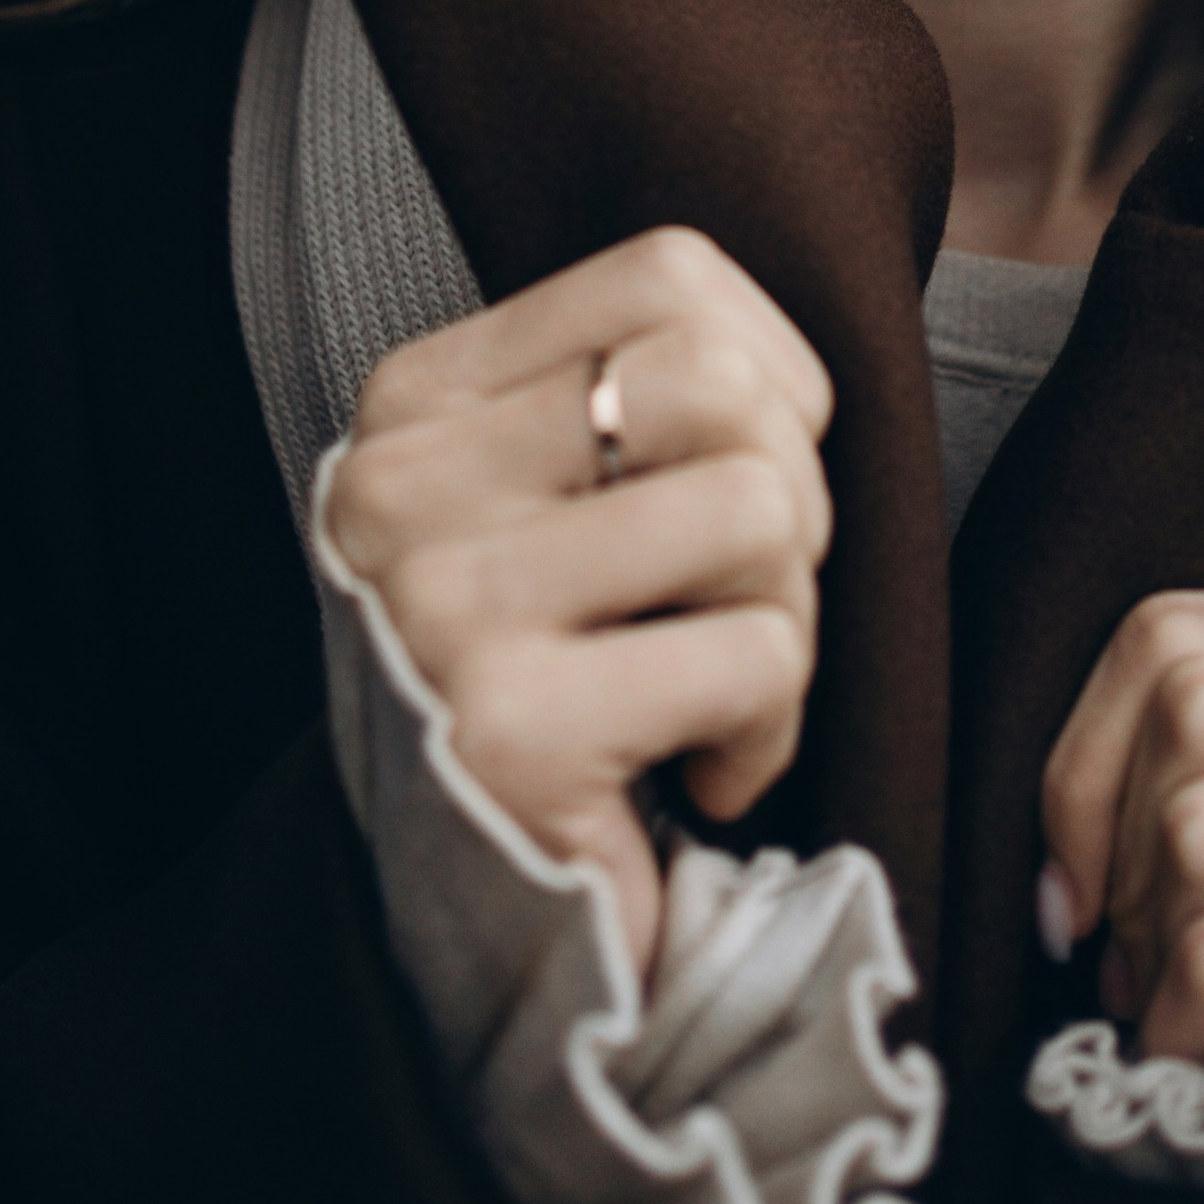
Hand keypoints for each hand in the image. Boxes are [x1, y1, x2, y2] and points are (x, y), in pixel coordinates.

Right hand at [324, 227, 833, 972]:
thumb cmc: (548, 686)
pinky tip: (702, 776)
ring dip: (786, 622)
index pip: (669, 276)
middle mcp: (404, 484)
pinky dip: (772, 731)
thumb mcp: (553, 504)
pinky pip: (756, 655)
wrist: (463, 927)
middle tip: (737, 608)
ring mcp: (445, 604)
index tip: (736, 485)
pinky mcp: (511, 731)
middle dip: (792, 503)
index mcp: (416, 403)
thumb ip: (636, 401)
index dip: (771, 376)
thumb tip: (799, 367)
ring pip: (757, 507)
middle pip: (724, 382)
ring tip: (717, 692)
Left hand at [1038, 593, 1203, 1061]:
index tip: (1076, 875)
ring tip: (1180, 1003)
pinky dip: (1176, 1024)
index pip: (1174, 634)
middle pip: (1189, 710)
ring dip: (1154, 944)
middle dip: (1122, 855)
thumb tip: (1060, 889)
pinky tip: (1200, 1058)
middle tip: (1138, 952)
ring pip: (1199, 828)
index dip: (1084, 757)